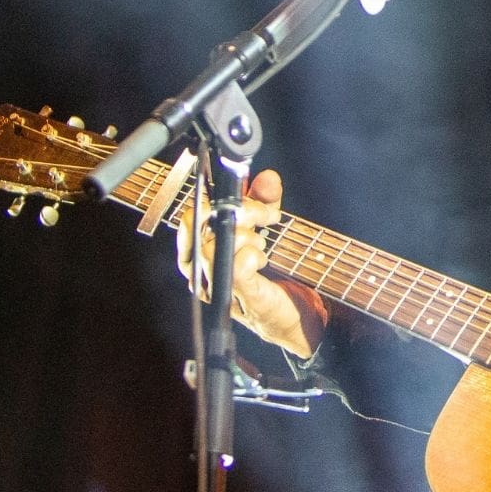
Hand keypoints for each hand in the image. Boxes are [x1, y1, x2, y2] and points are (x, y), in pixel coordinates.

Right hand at [174, 168, 325, 359]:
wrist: (299, 314)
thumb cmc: (274, 274)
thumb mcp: (265, 228)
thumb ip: (263, 201)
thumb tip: (268, 177)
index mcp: (198, 251)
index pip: (192, 216)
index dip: (219, 199)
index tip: (248, 193)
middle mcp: (199, 269)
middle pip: (202, 223)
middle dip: (239, 210)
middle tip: (267, 215)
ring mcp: (217, 284)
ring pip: (217, 242)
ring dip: (248, 234)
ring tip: (265, 242)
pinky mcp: (239, 296)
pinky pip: (237, 265)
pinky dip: (252, 254)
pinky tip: (262, 259)